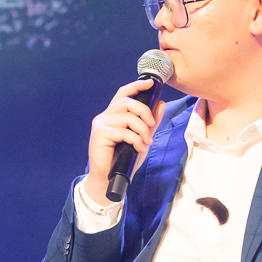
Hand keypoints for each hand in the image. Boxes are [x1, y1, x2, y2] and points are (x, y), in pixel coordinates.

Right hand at [81, 78, 165, 203]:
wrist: (108, 178)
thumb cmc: (123, 159)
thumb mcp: (141, 138)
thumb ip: (150, 122)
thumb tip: (161, 104)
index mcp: (112, 114)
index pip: (123, 93)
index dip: (136, 85)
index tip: (150, 83)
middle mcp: (104, 117)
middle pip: (127, 102)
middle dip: (144, 112)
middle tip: (152, 125)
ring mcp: (101, 125)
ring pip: (127, 117)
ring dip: (142, 130)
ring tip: (146, 142)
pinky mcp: (100, 135)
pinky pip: (124, 132)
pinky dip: (136, 140)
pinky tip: (139, 148)